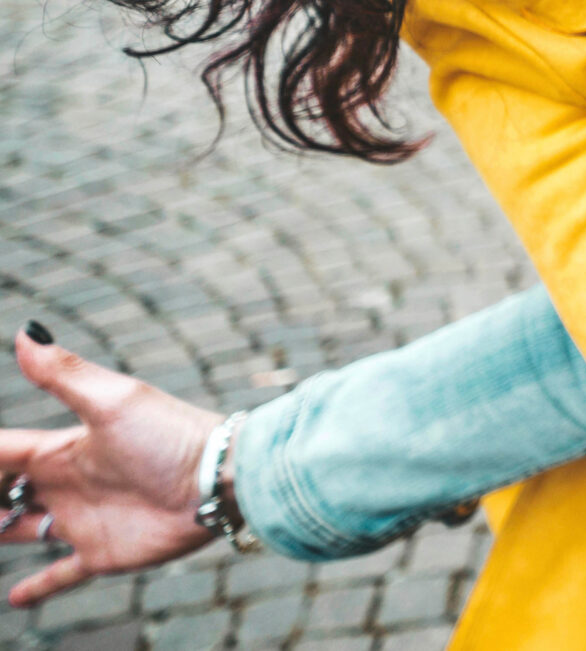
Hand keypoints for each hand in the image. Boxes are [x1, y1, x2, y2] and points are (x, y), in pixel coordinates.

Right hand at [1, 327, 220, 607]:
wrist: (220, 478)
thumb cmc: (170, 435)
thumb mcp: (112, 401)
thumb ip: (64, 374)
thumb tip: (26, 330)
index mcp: (63, 448)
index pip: (2, 452)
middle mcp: (67, 484)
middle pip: (4, 491)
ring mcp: (83, 520)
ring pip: (24, 529)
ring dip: (0, 533)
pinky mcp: (103, 553)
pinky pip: (63, 574)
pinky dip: (40, 587)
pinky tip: (13, 599)